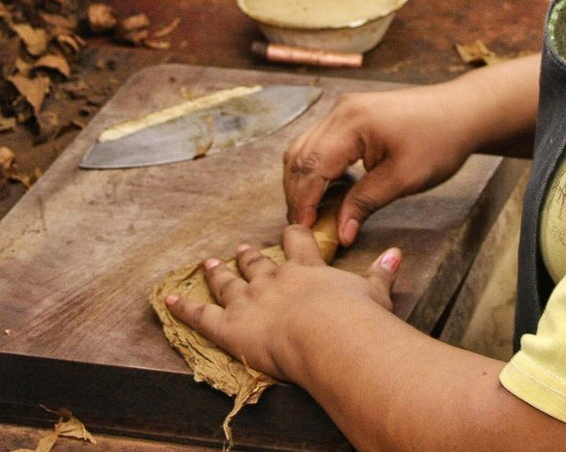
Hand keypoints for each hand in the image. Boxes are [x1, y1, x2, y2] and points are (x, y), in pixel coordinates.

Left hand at [164, 224, 401, 380]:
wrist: (331, 335)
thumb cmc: (357, 318)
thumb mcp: (375, 292)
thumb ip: (381, 273)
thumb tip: (396, 254)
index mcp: (307, 269)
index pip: (296, 243)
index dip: (290, 236)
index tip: (287, 230)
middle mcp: (275, 279)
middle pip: (259, 262)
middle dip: (249, 256)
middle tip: (242, 248)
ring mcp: (250, 301)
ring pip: (230, 283)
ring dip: (219, 274)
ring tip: (210, 264)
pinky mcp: (231, 326)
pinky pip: (201, 316)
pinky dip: (183, 308)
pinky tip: (169, 299)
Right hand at [283, 86, 477, 246]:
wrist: (462, 112)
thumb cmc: (439, 141)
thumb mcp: (404, 178)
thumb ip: (365, 203)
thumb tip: (340, 233)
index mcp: (352, 123)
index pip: (311, 166)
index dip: (302, 201)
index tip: (303, 229)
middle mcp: (340, 111)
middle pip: (299, 156)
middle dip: (296, 193)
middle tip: (303, 226)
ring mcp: (344, 109)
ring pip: (304, 147)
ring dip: (302, 180)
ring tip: (310, 211)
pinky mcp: (350, 113)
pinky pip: (319, 141)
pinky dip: (314, 166)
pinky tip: (325, 189)